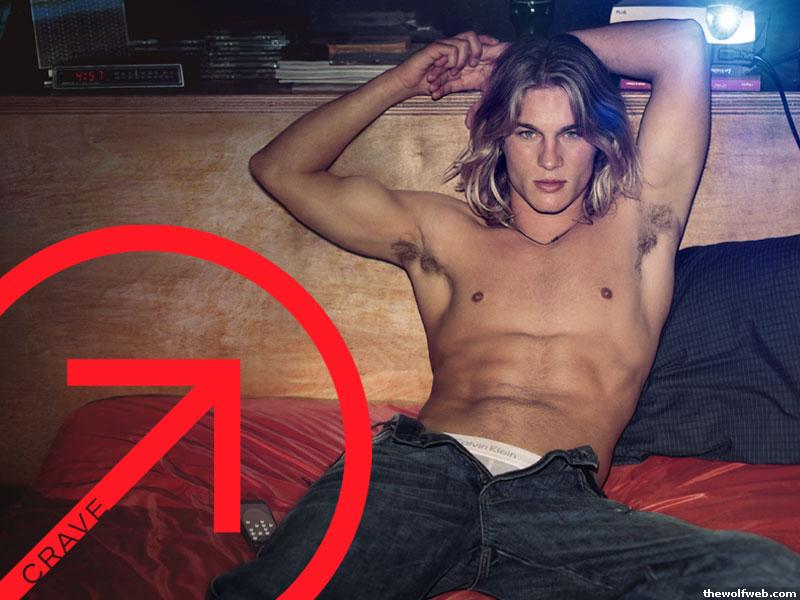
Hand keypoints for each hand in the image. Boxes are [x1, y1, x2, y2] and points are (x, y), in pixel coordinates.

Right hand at [389, 32, 507, 98]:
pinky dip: (454, 60)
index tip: (496, 49)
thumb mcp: (450, 84)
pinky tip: (449, 71)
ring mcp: (443, 45)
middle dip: (478, 49)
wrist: (407, 85)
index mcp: (456, 53)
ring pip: (463, 42)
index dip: (487, 42)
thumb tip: (483, 88)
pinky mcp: (435, 48)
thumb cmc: (426, 85)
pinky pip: (452, 48)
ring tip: (454, 73)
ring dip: (462, 60)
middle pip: (472, 35)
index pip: (476, 39)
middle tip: (474, 64)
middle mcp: (450, 46)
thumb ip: (464, 81)